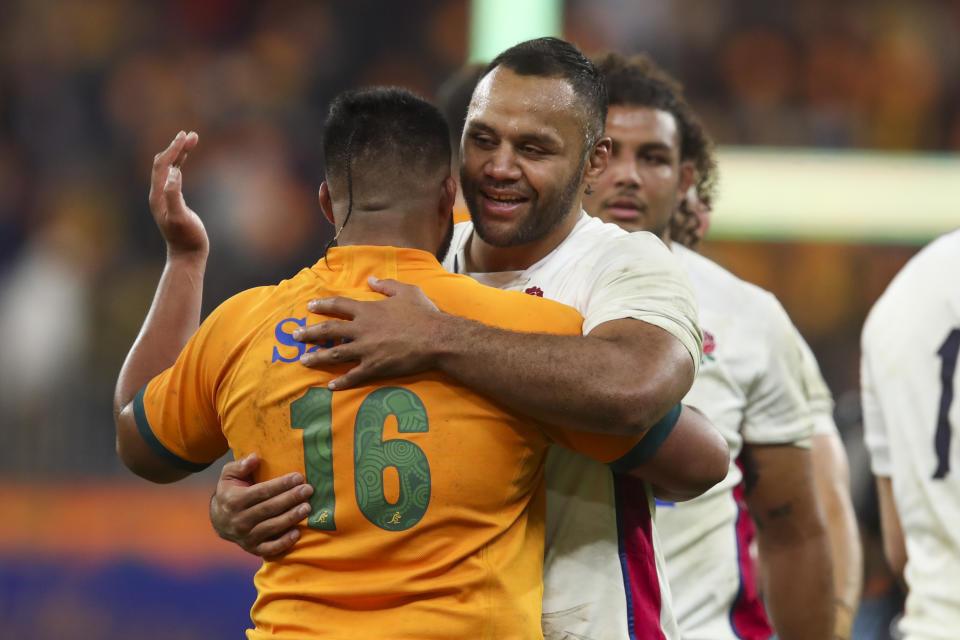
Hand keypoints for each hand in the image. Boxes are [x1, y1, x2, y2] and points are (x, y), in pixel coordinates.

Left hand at [148, 130, 207, 256]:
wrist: (187, 255)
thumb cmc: (187, 238)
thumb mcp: (181, 217)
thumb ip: (175, 195)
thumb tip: (174, 172)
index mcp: (158, 195)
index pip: (162, 165)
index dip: (173, 150)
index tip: (185, 137)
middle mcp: (158, 194)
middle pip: (163, 163)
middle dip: (176, 147)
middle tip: (191, 134)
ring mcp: (165, 197)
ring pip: (169, 168)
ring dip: (179, 153)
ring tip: (192, 140)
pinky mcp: (174, 200)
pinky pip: (175, 176)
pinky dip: (181, 163)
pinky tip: (187, 159)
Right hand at [209, 453, 313, 557]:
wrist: (219, 520)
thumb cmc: (230, 492)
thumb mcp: (229, 475)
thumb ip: (241, 465)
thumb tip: (254, 457)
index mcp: (234, 500)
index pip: (262, 492)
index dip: (281, 484)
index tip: (298, 477)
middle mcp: (239, 520)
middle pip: (270, 508)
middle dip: (291, 498)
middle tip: (308, 490)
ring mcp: (245, 536)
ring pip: (271, 527)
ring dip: (291, 518)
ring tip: (307, 507)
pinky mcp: (252, 548)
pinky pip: (269, 548)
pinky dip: (283, 543)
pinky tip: (297, 533)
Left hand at [296, 277, 445, 388]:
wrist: (437, 339)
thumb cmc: (423, 314)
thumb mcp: (406, 291)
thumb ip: (386, 285)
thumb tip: (372, 279)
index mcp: (368, 310)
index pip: (338, 305)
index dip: (323, 305)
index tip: (310, 307)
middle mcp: (362, 329)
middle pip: (329, 330)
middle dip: (310, 333)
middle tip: (296, 336)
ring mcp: (366, 350)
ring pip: (334, 354)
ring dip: (317, 357)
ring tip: (304, 361)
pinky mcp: (374, 368)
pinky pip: (353, 376)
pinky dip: (341, 382)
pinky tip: (330, 385)